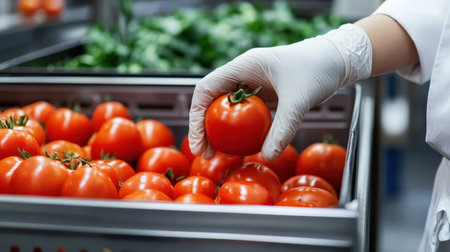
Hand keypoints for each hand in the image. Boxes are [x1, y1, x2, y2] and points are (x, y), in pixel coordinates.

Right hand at [189, 24, 371, 160]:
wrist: (336, 60)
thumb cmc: (317, 69)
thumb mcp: (299, 100)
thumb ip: (283, 128)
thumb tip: (266, 157)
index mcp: (243, 66)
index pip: (206, 89)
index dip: (197, 116)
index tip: (199, 142)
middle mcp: (243, 74)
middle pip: (212, 101)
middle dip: (204, 128)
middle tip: (206, 154)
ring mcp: (252, 83)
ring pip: (226, 108)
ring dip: (219, 130)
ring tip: (219, 153)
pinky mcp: (263, 93)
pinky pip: (244, 113)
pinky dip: (239, 129)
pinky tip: (242, 145)